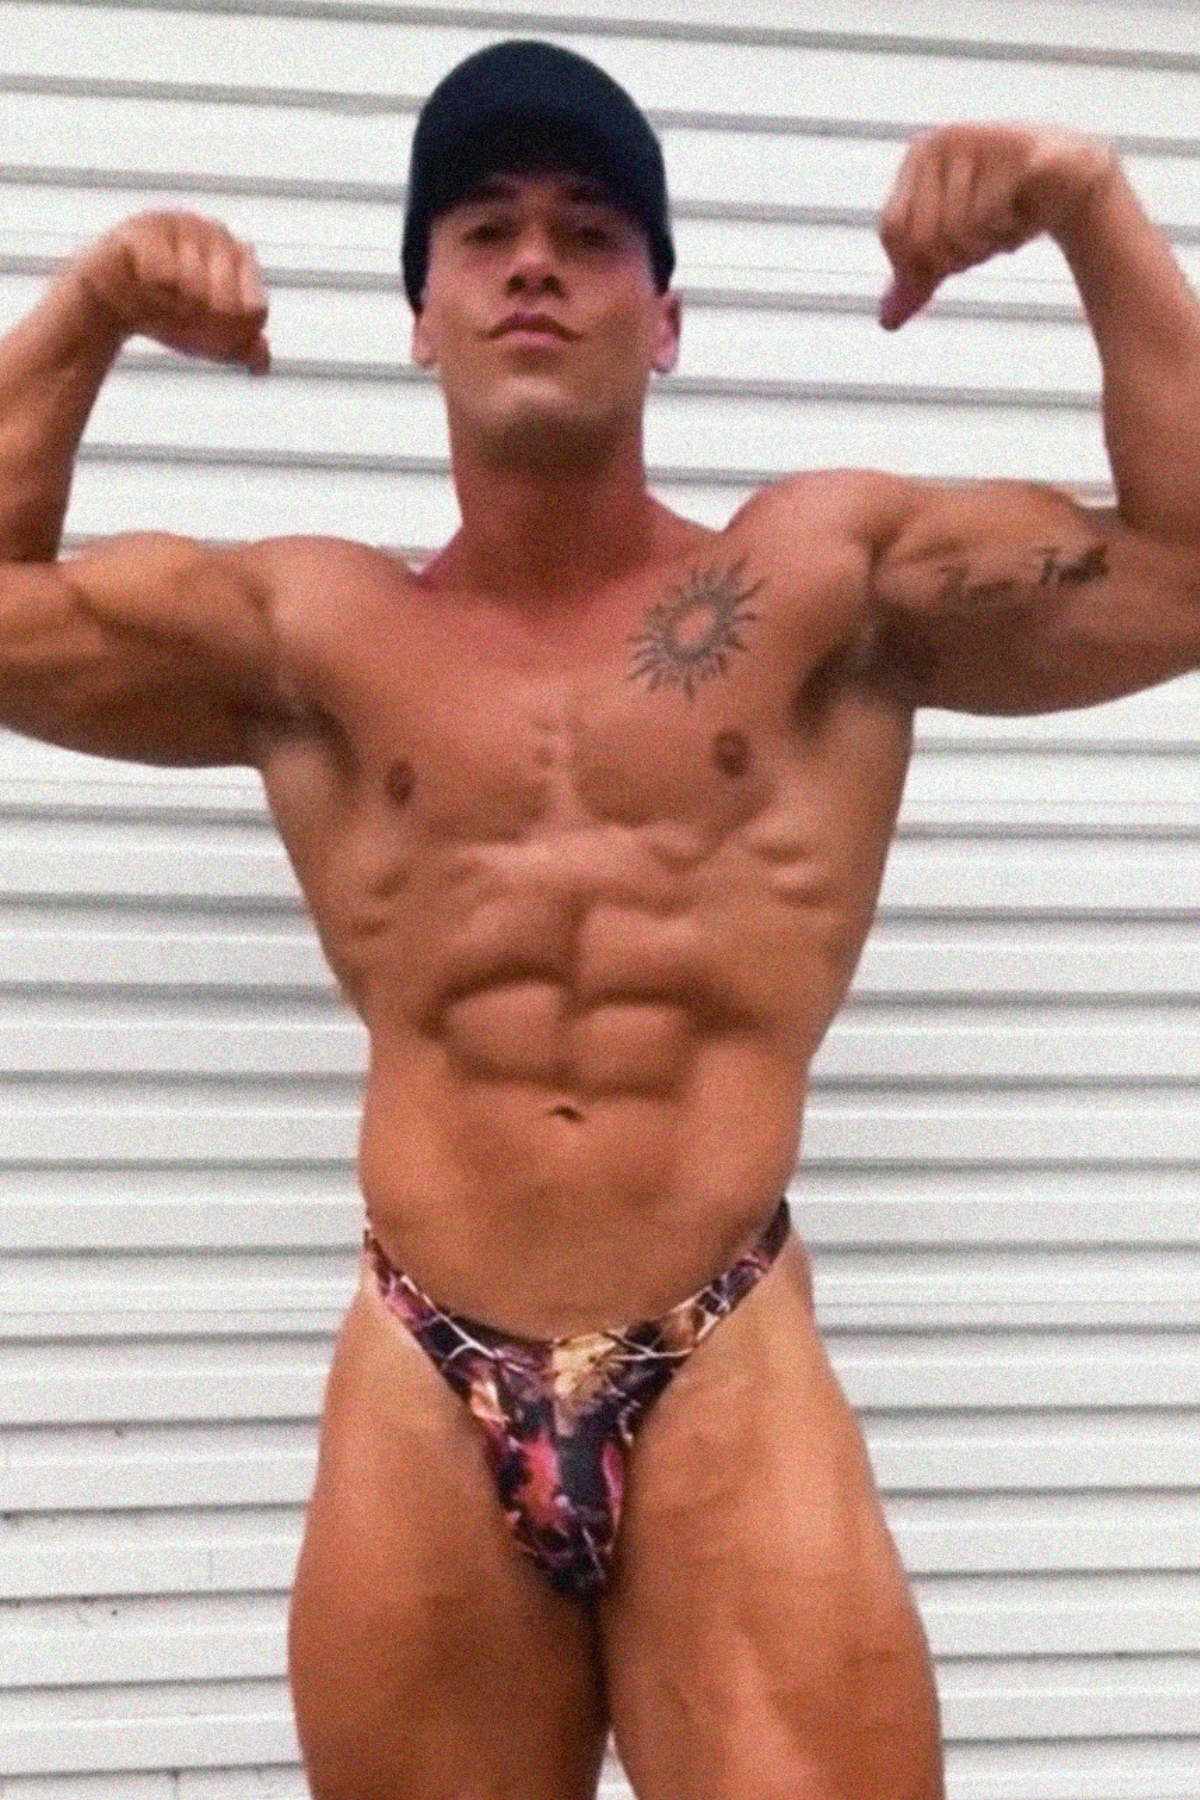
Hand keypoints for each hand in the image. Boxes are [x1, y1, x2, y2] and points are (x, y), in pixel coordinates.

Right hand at [71, 212, 269, 371]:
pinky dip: (152, 292)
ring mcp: (179, 226)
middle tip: (180, 314)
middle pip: (227, 307)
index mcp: (239, 256)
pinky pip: (163, 277)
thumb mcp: (210, 337)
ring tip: (161, 298)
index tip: (210, 331)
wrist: (110, 301)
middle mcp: (215, 234)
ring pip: (195, 293)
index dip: (232, 335)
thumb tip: (262, 363)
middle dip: (201, 324)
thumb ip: (243, 348)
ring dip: (174, 309)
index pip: (255, 312)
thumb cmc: (166, 312)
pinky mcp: (144, 230)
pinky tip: (142, 285)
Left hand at [878, 124, 1115, 329]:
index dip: (919, 262)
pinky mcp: (1022, 153)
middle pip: (925, 238)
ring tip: (1006, 221)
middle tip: (985, 234)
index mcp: (919, 156)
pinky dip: (1008, 233)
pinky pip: (992, 216)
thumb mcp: (950, 247)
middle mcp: (943, 141)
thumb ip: (916, 281)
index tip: (951, 252)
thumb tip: (887, 321)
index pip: (894, 232)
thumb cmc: (1003, 209)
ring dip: (987, 245)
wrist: (1069, 189)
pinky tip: (1024, 213)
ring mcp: (981, 142)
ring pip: (960, 231)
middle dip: (957, 255)